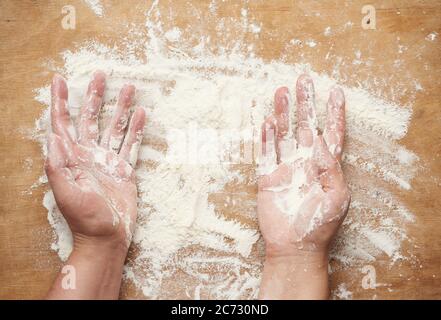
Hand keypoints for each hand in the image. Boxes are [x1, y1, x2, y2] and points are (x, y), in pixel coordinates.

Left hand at [45, 72, 144, 298]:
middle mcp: (89, 154)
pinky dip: (137, 129)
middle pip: (91, 118)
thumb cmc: (85, 219)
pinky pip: (132, 144)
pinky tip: (142, 114)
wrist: (107, 236)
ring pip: (115, 127)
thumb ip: (58, 166)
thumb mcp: (66, 194)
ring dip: (121, 108)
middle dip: (95, 96)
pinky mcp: (125, 169)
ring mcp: (108, 160)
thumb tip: (54, 137)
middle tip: (101, 75)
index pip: (63, 123)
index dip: (60, 101)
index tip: (60, 80)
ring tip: (130, 88)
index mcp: (71, 158)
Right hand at [257, 74, 349, 298]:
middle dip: (305, 103)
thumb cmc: (320, 224)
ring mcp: (285, 168)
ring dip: (282, 113)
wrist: (295, 246)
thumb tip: (323, 143)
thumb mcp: (337, 197)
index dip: (334, 113)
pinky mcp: (267, 177)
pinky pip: (265, 152)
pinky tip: (266, 121)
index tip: (335, 91)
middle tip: (303, 79)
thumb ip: (331, 169)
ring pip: (284, 133)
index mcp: (326, 166)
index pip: (332, 133)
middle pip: (305, 125)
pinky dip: (265, 137)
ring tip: (281, 91)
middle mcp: (305, 162)